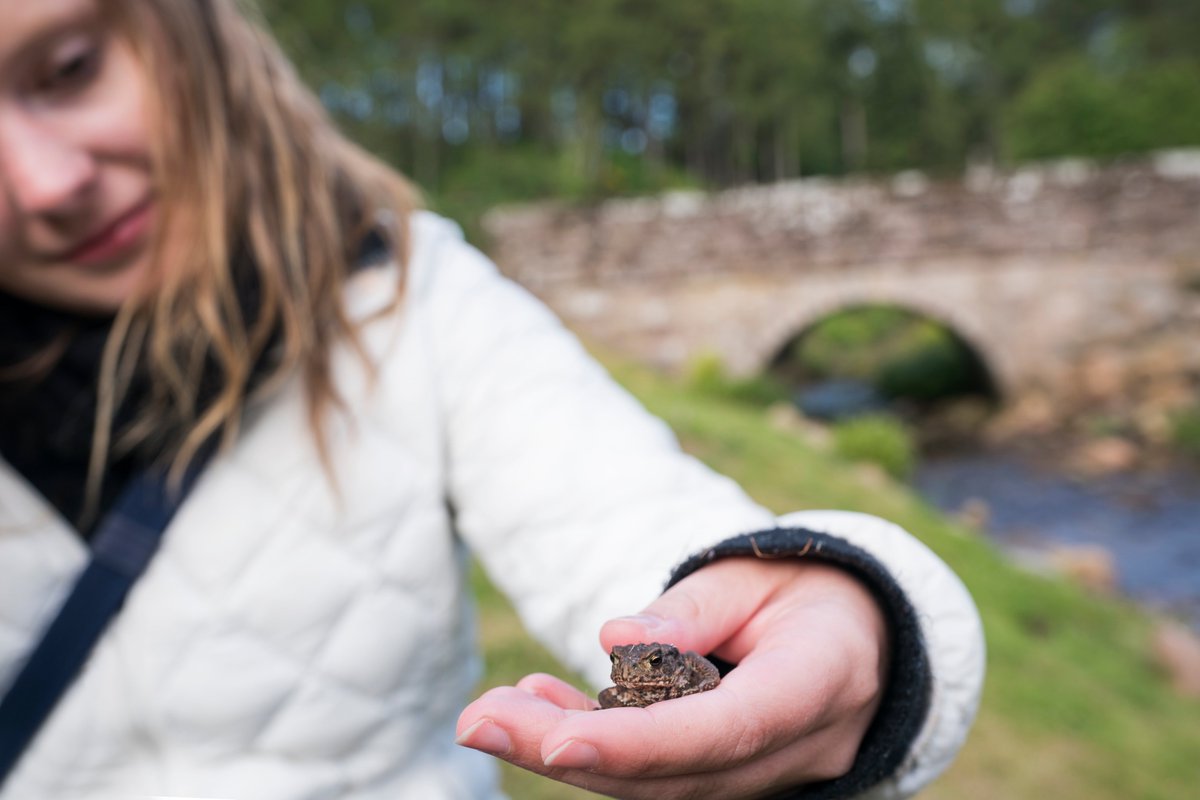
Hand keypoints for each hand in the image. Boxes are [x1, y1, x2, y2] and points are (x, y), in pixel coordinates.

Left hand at [455, 557, 889, 798]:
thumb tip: (614, 643)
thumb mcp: (757, 574)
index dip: (639, 745)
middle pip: (673, 773)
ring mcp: (763, 774)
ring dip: (567, 751)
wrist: (858, 636)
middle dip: (569, 753)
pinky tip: (537, 712)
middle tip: (478, 718)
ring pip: (657, 784)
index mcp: (818, 684)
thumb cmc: (806, 592)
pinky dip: (596, 747)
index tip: (556, 741)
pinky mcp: (727, 775)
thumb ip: (692, 611)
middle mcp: (794, 750)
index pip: (725, 731)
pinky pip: (657, 773)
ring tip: (492, 711)